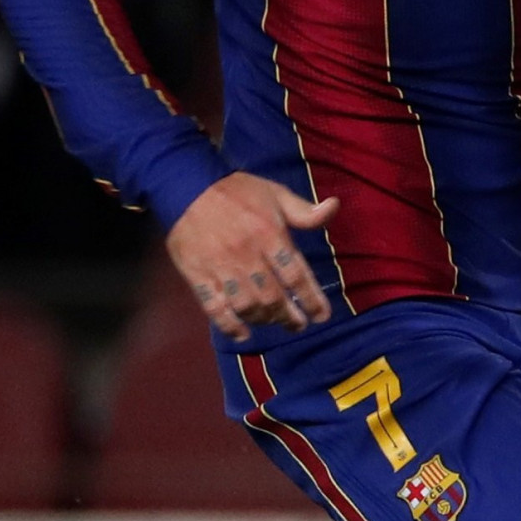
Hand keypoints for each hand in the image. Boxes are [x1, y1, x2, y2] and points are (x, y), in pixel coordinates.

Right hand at [166, 173, 339, 337]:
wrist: (186, 185)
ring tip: (273, 322)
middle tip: (298, 325)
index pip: (296, 275)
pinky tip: (242, 334)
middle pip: (272, 296)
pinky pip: (213, 306)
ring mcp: (220, 267)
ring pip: (246, 305)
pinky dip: (228, 325)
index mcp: (269, 234)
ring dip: (263, 319)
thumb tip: (334, 206)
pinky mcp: (197, 274)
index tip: (322, 316)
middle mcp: (246, 254)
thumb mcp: (276, 194)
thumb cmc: (238, 191)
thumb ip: (304, 211)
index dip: (312, 299)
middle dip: (288, 316)